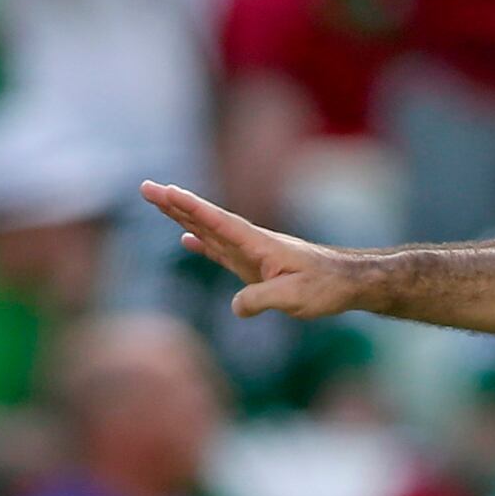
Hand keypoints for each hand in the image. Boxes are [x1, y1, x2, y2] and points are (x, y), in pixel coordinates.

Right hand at [146, 179, 370, 319]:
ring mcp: (252, 253)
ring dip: (183, 216)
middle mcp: (251, 243)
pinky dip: (202, 243)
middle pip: (207, 219)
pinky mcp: (255, 266)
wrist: (349, 283)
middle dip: (176, 204)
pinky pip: (222, 251)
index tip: (167, 191)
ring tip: (157, 201)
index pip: (219, 222)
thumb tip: (235, 308)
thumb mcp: (294, 298)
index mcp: (259, 244)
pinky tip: (186, 240)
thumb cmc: (326, 287)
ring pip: (210, 231)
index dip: (192, 208)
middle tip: (145, 187)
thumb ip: (261, 300)